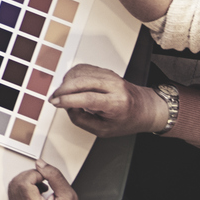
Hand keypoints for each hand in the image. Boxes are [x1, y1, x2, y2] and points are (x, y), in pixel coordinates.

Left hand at [7, 163, 90, 199]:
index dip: (34, 174)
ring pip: (13, 188)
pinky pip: (14, 196)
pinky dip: (24, 189)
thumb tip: (40, 164)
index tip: (45, 177)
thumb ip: (55, 176)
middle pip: (15, 183)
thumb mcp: (69, 196)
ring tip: (42, 187)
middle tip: (44, 179)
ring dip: (26, 182)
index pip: (23, 182)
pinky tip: (37, 192)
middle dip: (30, 176)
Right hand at [49, 63, 170, 137]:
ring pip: (80, 72)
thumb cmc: (126, 120)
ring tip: (62, 94)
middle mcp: (115, 86)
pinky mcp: (105, 70)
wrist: (145, 108)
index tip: (55, 102)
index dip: (68, 100)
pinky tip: (70, 86)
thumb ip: (82, 120)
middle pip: (82, 81)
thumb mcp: (104, 130)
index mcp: (117, 103)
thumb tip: (67, 107)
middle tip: (54, 98)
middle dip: (63, 89)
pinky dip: (72, 76)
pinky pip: (83, 69)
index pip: (88, 98)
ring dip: (66, 82)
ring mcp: (110, 76)